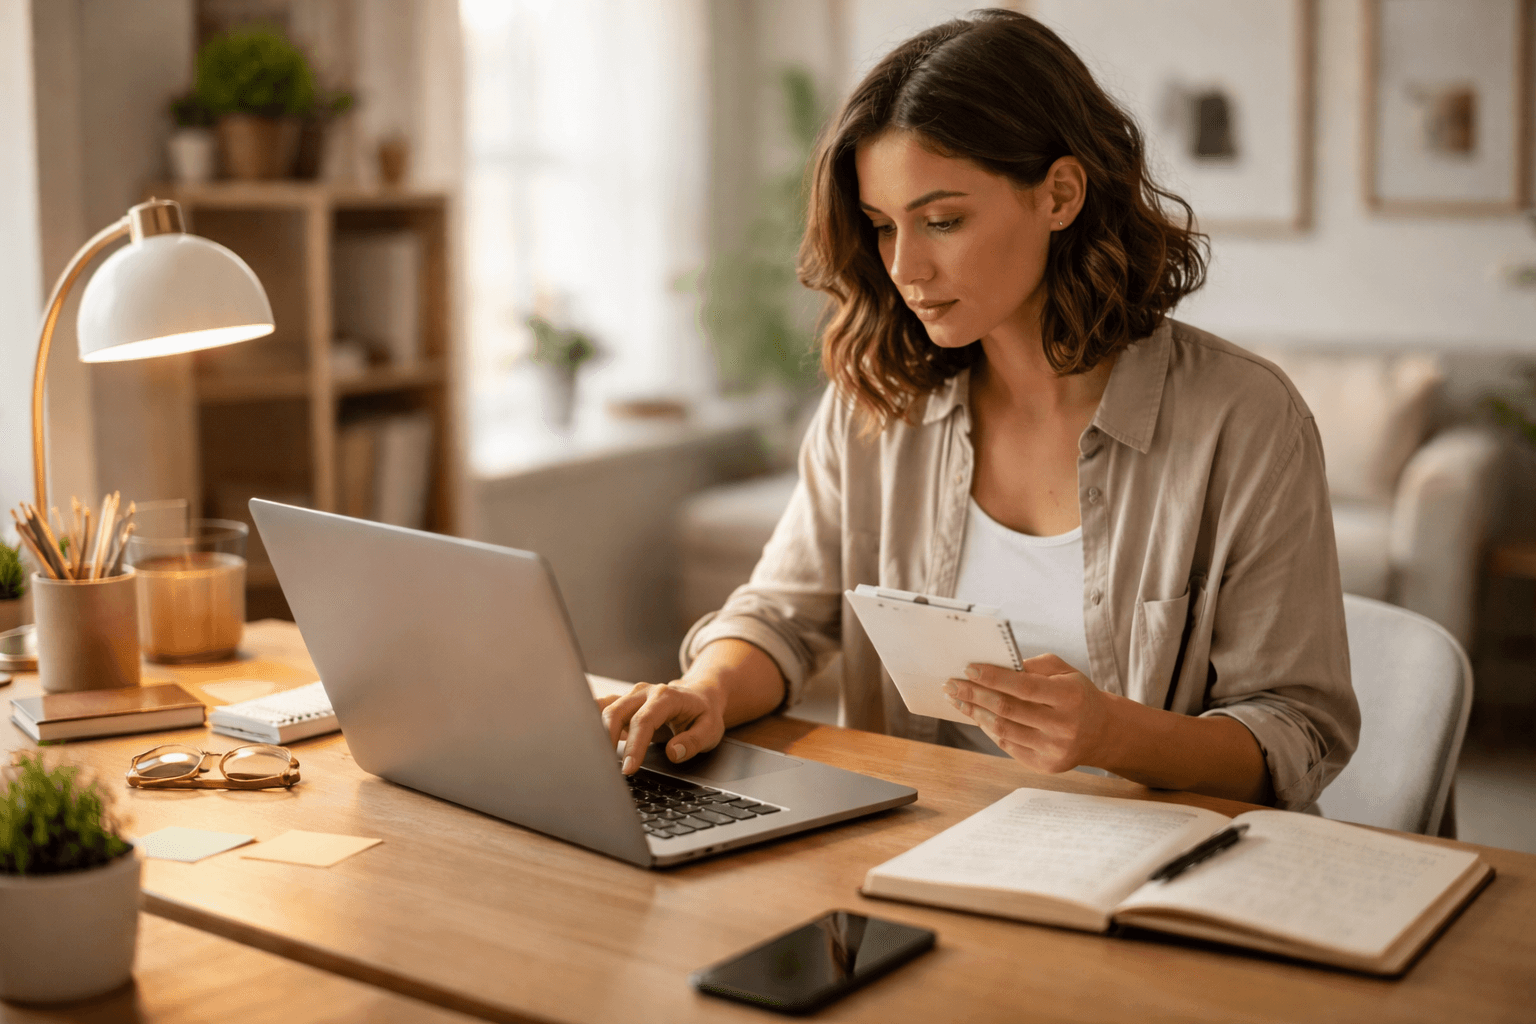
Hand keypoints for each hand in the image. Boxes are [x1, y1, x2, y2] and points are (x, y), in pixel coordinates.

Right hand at [598, 680, 725, 774]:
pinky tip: (586, 742)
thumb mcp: (710, 730)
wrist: (699, 695)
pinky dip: (590, 723)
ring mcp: (630, 696)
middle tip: (607, 769)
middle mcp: (644, 692)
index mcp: (666, 696)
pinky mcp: (622, 703)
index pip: (644, 721)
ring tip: (595, 760)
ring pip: (604, 710)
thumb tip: (674, 752)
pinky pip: (600, 709)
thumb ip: (694, 742)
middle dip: (607, 741)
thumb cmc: (703, 713)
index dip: (634, 745)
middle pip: (616, 712)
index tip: (628, 769)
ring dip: (596, 733)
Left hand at [942, 654, 1116, 773]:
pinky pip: (1007, 745)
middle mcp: (1063, 726)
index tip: (968, 668)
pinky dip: (988, 729)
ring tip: (957, 699)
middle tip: (951, 684)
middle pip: (1008, 709)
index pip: (1024, 686)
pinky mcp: (1045, 766)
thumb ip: (1032, 666)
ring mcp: (1054, 749)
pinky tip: (976, 716)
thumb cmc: (1077, 694)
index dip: (993, 677)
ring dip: (975, 713)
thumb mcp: (1064, 672)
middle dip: (974, 694)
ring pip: (1003, 730)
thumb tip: (994, 665)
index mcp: (1070, 697)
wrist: (1101, 732)